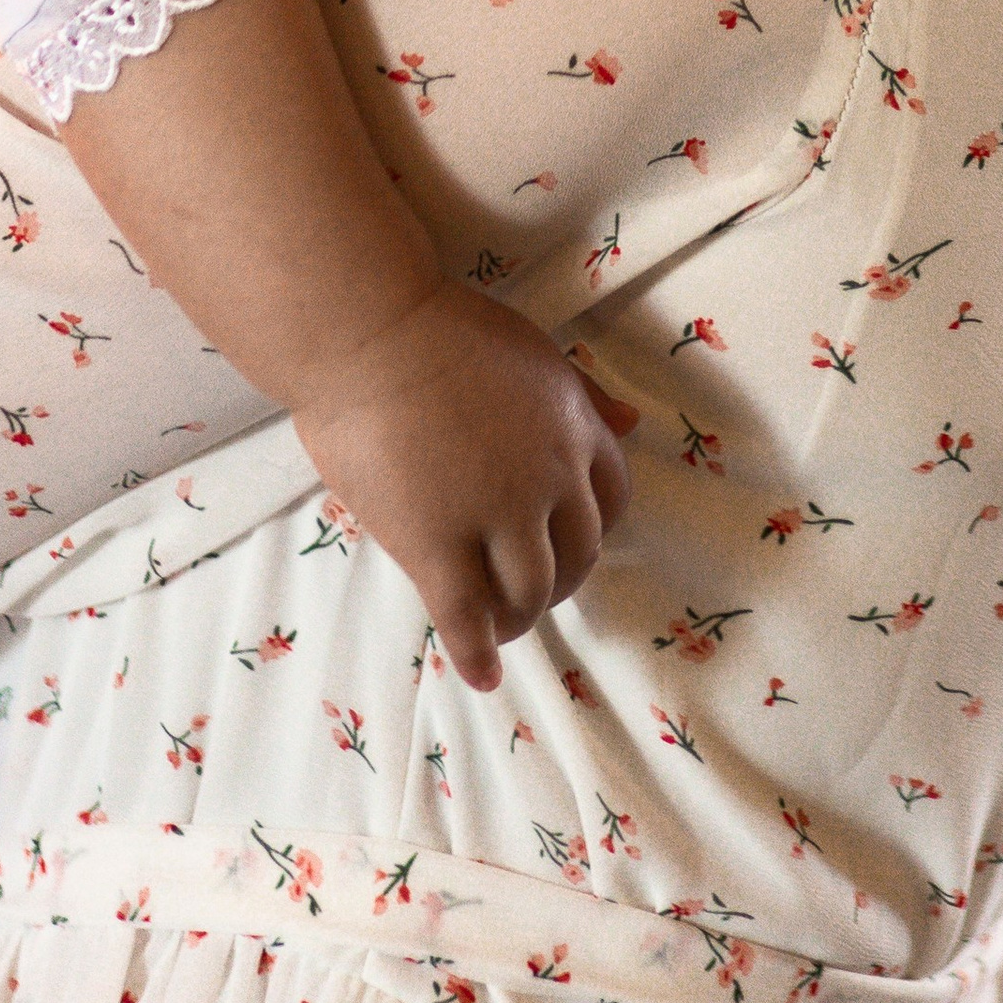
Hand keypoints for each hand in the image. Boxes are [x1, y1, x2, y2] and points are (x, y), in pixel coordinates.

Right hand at [289, 284, 639, 693]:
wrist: (366, 329)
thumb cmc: (434, 328)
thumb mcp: (529, 350)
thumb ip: (580, 391)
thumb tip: (635, 420)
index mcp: (572, 422)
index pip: (610, 497)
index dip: (589, 528)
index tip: (568, 542)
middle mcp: (549, 474)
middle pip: (577, 554)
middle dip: (559, 580)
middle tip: (529, 590)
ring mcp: (496, 514)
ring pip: (530, 592)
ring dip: (521, 616)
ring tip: (501, 624)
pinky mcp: (438, 546)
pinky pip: (467, 618)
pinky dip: (478, 654)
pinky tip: (481, 674)